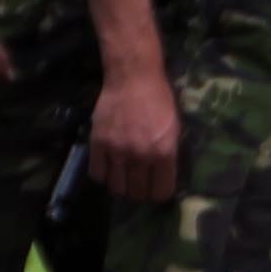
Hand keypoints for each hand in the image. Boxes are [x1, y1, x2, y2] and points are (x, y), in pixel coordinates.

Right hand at [88, 59, 182, 207]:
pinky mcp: (98, 143)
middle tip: (137, 183)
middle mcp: (141, 156)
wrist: (133, 78)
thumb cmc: (159, 100)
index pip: (161, 192)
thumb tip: (161, 176)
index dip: (158, 193)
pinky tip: (107, 167)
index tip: (154, 187)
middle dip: (139, 192)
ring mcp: (118, 151)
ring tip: (122, 177)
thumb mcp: (174, 129)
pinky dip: (102, 175)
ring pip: (116, 187)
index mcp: (164, 153)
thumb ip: (168, 155)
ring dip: (120, 186)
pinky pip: (97, 173)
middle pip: (137, 193)